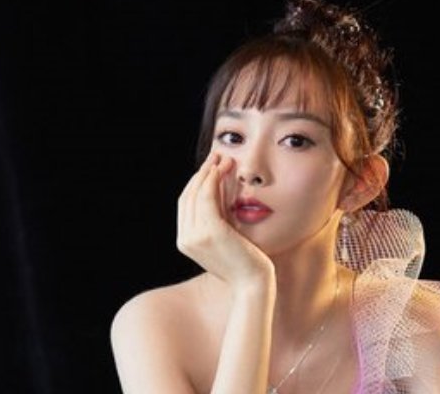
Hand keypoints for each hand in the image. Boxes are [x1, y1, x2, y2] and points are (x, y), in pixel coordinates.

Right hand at [177, 153, 274, 287]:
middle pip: (188, 195)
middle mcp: (185, 239)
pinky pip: (207, 197)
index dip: (197, 182)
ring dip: (209, 171)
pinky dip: (213, 180)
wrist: (253, 284)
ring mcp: (195, 236)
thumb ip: (219, 214)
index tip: (212, 166)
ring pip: (196, 193)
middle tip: (217, 156)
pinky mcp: (210, 231)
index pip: (186, 203)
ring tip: (224, 158)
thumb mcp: (227, 235)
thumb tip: (221, 184)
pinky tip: (223, 169)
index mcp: (186, 241)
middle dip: (202, 172)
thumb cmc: (246, 261)